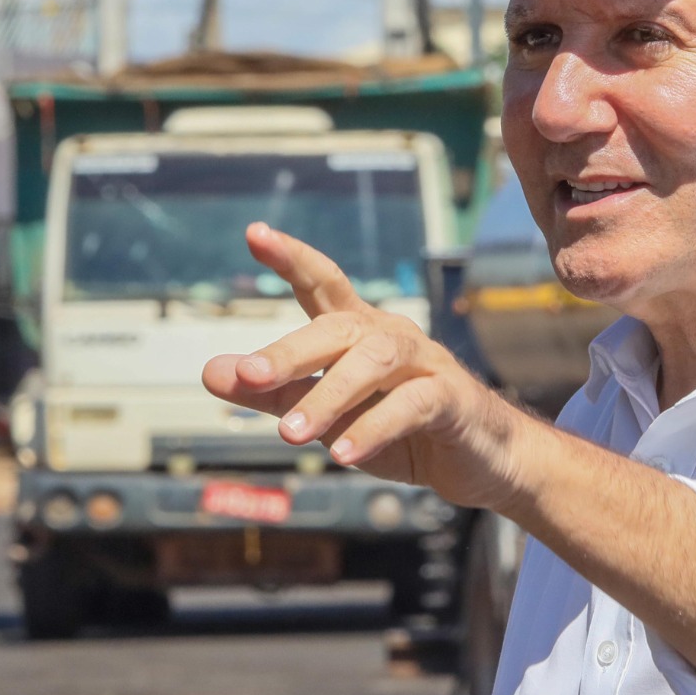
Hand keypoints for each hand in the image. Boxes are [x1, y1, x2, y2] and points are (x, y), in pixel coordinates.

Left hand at [201, 223, 534, 510]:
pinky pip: (411, 407)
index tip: (255, 233)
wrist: (484, 461)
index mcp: (360, 332)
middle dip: (291, 351)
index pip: (324, 284)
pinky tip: (343, 456)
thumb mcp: (328, 414)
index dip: (292, 257)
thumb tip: (211, 371)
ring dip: (328, 396)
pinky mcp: (452, 400)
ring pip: (373, 363)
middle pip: (338, 328)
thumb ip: (273, 393)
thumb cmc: (402, 431)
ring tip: (290, 434)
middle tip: (250, 376)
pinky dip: (374, 429)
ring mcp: (426, 364)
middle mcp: (392, 336)